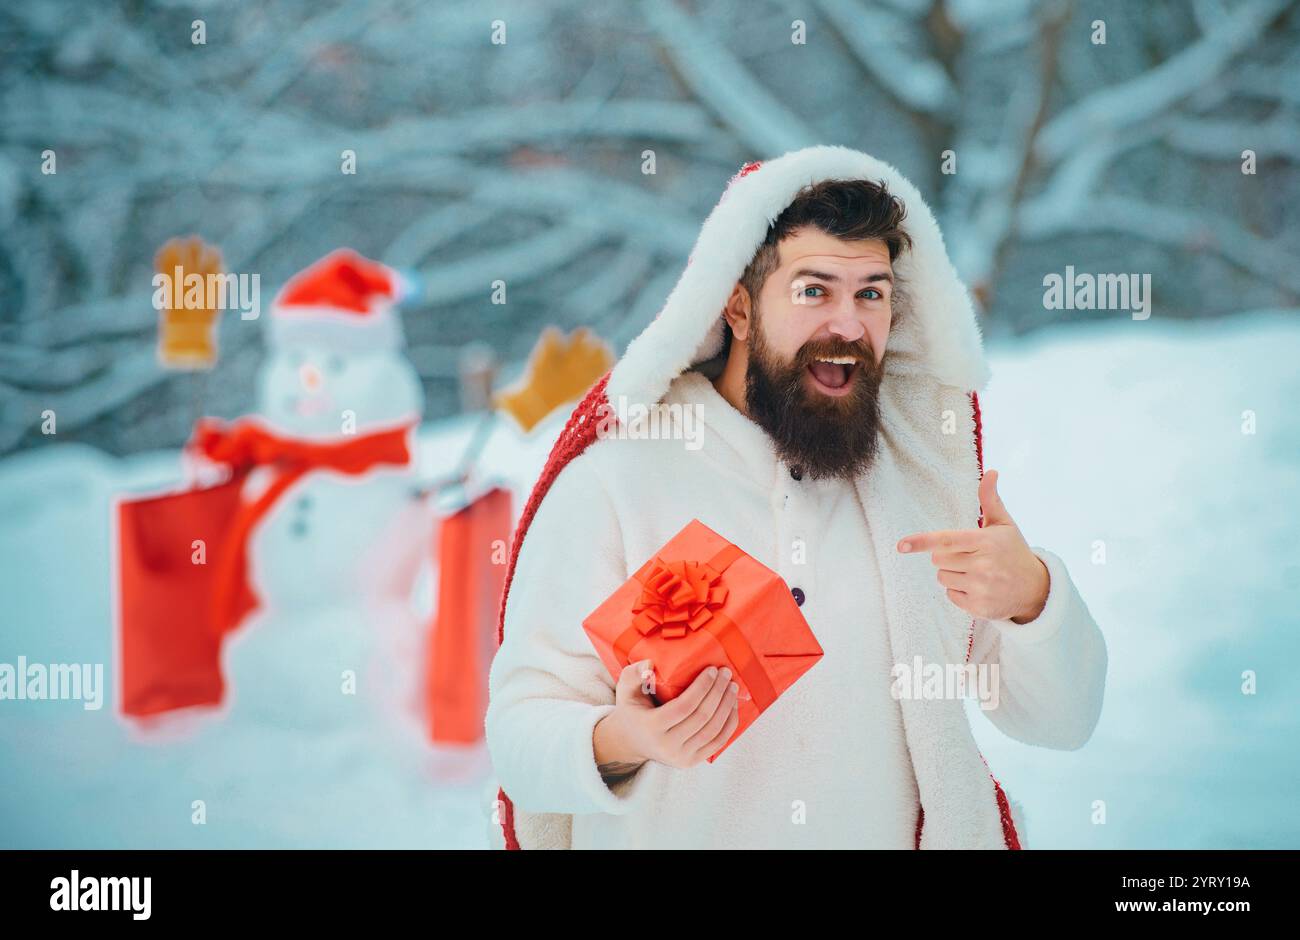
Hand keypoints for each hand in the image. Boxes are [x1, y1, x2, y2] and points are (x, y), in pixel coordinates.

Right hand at [593, 660, 739, 773]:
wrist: (631, 742)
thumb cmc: (632, 710)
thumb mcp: (625, 689)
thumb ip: (634, 673)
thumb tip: (650, 664)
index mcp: (651, 727)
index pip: (684, 707)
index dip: (702, 688)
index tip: (712, 670)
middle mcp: (667, 746)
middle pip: (702, 717)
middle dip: (718, 693)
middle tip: (726, 673)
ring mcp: (681, 757)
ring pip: (713, 730)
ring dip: (727, 707)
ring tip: (732, 687)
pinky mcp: (691, 761)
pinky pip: (717, 743)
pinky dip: (729, 724)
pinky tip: (733, 706)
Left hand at [895, 469, 1049, 623]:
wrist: (1036, 589)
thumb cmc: (1013, 551)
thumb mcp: (1004, 525)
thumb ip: (990, 499)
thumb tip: (991, 471)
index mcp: (986, 542)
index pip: (947, 540)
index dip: (922, 542)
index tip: (901, 545)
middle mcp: (984, 566)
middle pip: (939, 559)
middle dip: (947, 556)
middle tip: (969, 556)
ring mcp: (981, 588)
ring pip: (942, 577)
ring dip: (952, 574)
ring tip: (975, 572)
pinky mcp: (979, 608)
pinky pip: (950, 596)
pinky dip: (959, 591)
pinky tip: (977, 588)